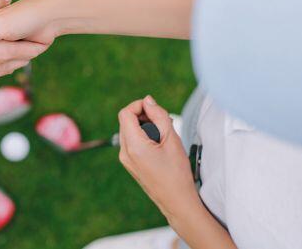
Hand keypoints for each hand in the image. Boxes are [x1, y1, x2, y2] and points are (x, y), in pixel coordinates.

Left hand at [117, 95, 200, 219]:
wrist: (177, 201)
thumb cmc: (177, 173)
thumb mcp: (172, 139)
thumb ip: (159, 116)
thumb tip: (148, 101)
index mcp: (133, 146)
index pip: (125, 114)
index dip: (139, 105)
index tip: (154, 108)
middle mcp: (124, 153)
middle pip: (126, 121)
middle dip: (143, 115)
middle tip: (163, 120)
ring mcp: (125, 159)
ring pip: (129, 131)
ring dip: (144, 125)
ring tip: (164, 133)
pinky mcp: (130, 163)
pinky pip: (131, 142)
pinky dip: (143, 136)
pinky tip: (159, 143)